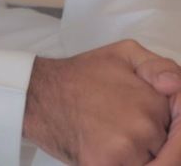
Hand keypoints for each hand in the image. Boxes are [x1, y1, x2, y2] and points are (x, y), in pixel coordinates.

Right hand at [23, 40, 172, 164]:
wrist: (41, 93)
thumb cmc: (83, 75)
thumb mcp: (124, 54)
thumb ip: (160, 66)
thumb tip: (174, 88)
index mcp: (154, 100)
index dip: (172, 128)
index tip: (146, 122)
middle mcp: (144, 126)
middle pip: (169, 150)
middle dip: (154, 141)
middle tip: (122, 126)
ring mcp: (126, 150)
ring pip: (151, 162)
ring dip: (139, 154)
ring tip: (115, 135)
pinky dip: (122, 161)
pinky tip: (107, 146)